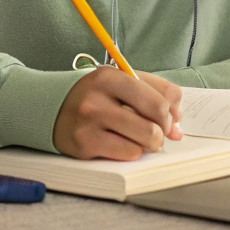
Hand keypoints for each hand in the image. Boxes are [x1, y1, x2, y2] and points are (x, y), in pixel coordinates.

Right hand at [53, 67, 182, 160]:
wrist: (51, 108)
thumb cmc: (95, 95)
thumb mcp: (121, 82)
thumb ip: (153, 95)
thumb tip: (178, 127)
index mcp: (111, 76)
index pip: (161, 95)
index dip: (173, 111)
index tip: (170, 118)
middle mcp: (99, 98)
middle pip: (155, 118)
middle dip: (164, 129)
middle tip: (158, 132)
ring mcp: (90, 122)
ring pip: (144, 139)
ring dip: (149, 143)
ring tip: (141, 138)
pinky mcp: (84, 145)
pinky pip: (127, 153)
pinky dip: (132, 151)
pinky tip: (122, 144)